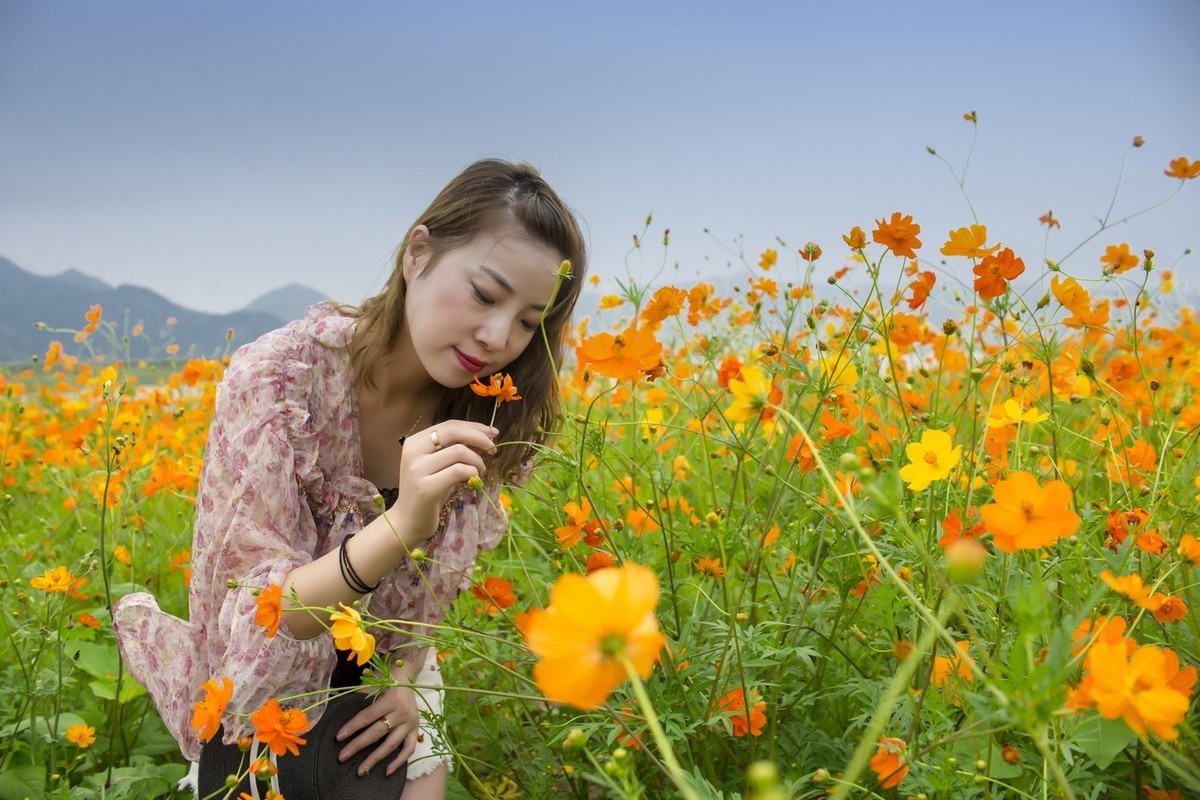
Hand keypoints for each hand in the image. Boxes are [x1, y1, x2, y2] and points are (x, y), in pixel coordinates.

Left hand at [335, 685, 420, 777]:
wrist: (407, 678)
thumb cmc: (386, 682)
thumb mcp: (375, 688)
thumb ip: (364, 704)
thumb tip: (346, 724)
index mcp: (391, 700)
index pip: (368, 717)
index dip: (352, 727)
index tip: (338, 738)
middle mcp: (402, 712)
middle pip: (377, 732)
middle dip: (358, 745)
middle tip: (342, 757)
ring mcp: (410, 723)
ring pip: (391, 744)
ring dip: (375, 759)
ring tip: (361, 771)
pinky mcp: (416, 729)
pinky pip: (409, 749)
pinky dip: (399, 761)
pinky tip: (387, 771)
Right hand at [389, 420, 497, 544]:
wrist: (407, 521)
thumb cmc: (426, 491)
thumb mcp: (438, 465)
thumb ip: (454, 449)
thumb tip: (483, 436)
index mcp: (414, 442)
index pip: (449, 425)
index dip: (474, 427)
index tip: (492, 433)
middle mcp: (412, 452)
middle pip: (453, 432)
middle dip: (479, 437)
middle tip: (493, 448)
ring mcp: (417, 470)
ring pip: (459, 452)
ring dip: (477, 460)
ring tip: (481, 470)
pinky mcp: (426, 488)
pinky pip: (458, 471)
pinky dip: (472, 472)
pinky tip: (474, 479)